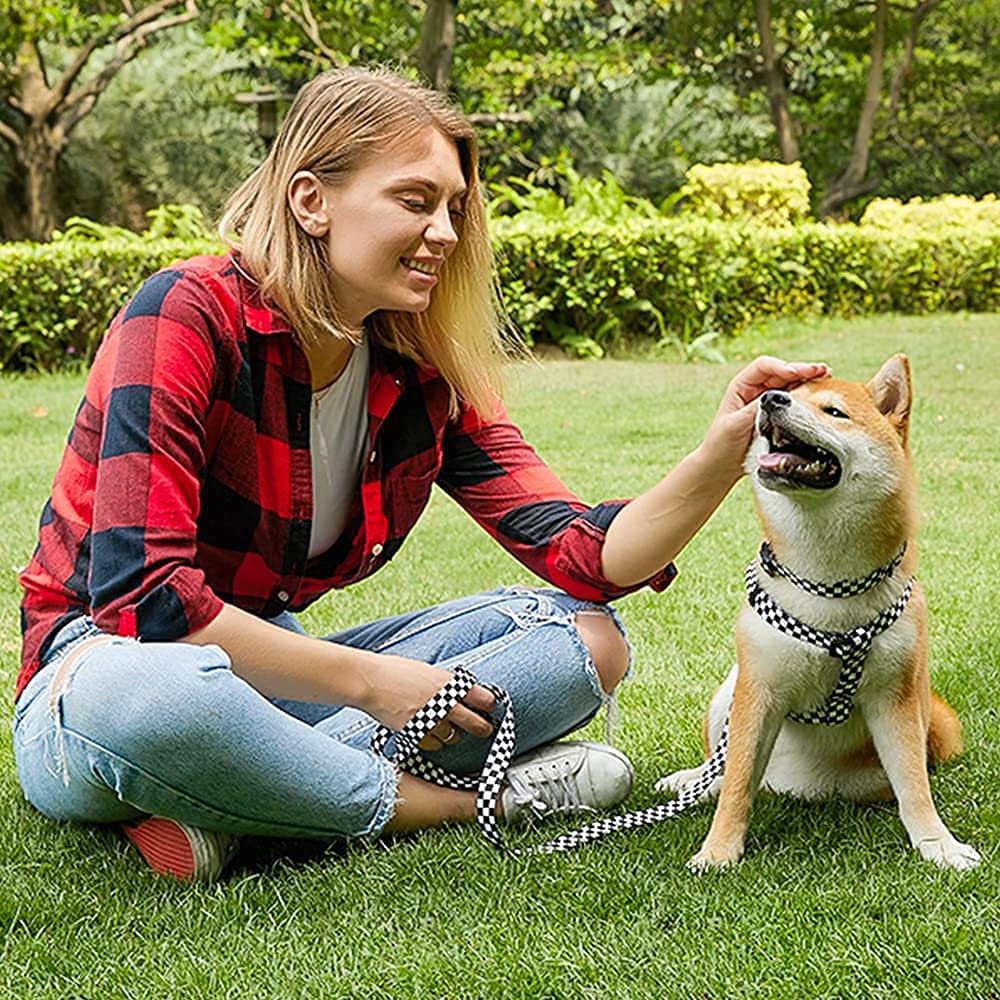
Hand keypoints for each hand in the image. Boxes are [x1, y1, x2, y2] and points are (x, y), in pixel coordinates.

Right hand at [359, 651, 496, 748]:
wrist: (371, 681)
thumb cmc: (395, 671)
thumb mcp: (428, 670)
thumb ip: (446, 683)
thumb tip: (460, 692)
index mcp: (449, 683)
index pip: (484, 698)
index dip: (489, 705)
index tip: (489, 707)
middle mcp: (444, 702)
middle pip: (476, 723)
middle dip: (483, 728)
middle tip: (485, 729)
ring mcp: (431, 720)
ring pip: (454, 737)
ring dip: (453, 734)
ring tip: (447, 728)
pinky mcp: (417, 734)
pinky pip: (434, 745)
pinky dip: (434, 741)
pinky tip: (429, 733)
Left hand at [699, 356, 829, 482]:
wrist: (721, 466)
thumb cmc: (721, 444)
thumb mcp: (735, 425)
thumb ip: (755, 409)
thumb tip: (778, 397)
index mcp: (741, 386)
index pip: (764, 367)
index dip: (782, 366)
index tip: (796, 373)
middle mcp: (756, 389)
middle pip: (782, 372)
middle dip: (802, 369)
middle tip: (823, 371)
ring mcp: (768, 401)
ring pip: (791, 384)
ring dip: (808, 379)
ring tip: (827, 377)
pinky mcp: (777, 414)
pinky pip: (794, 400)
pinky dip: (807, 395)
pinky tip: (820, 392)